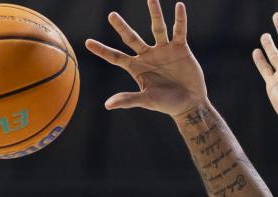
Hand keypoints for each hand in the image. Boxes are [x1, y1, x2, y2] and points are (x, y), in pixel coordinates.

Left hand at [85, 0, 205, 116]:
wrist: (190, 103)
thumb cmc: (167, 104)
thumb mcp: (147, 100)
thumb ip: (129, 99)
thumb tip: (107, 105)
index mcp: (137, 67)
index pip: (116, 57)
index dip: (102, 50)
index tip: (87, 43)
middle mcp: (148, 55)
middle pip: (131, 38)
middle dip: (121, 27)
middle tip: (111, 15)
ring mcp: (164, 50)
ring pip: (157, 28)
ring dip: (155, 13)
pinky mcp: (180, 48)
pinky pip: (179, 31)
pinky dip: (180, 19)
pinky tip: (179, 6)